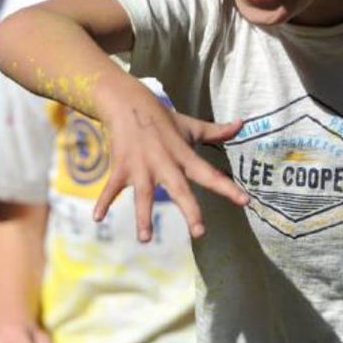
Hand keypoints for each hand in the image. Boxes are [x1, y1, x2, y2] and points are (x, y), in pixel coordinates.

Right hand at [95, 81, 247, 241]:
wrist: (128, 104)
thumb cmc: (162, 119)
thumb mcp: (190, 125)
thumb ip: (215, 132)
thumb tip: (241, 125)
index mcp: (183, 155)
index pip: (209, 173)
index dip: (228, 188)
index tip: (245, 201)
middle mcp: (164, 163)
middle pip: (179, 190)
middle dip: (190, 210)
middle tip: (199, 232)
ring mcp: (141, 167)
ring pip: (144, 195)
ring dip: (144, 217)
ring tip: (146, 239)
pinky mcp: (121, 168)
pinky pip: (111, 188)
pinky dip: (103, 202)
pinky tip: (97, 218)